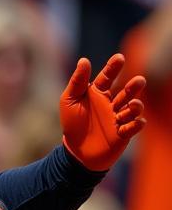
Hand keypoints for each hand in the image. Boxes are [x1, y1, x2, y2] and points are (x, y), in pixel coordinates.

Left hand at [60, 54, 145, 170]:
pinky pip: (134, 127)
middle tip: (139, 81)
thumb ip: (78, 81)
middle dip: (133, 86)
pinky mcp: (123, 133)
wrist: (75, 151)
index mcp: (98, 93)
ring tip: (133, 105)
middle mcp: (111, 103)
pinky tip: (134, 122)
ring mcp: (119, 118)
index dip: (114, 67)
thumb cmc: (72, 123)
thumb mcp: (69, 100)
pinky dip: (135, 124)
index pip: (108, 77)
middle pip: (126, 91)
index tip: (119, 58)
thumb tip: (84, 60)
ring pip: (133, 108)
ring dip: (136, 106)